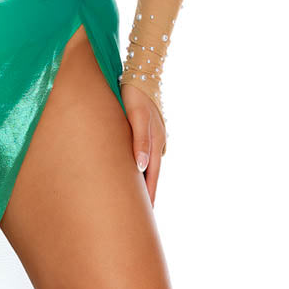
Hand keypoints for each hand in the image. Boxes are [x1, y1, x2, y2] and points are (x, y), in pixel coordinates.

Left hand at [120, 83, 166, 204]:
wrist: (140, 72)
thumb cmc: (135, 95)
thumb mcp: (137, 116)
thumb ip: (140, 142)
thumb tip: (141, 168)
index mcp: (155, 144)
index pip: (152, 178)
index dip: (148, 197)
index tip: (143, 216)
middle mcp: (157, 143)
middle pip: (151, 175)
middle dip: (145, 194)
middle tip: (137, 215)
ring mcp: (154, 137)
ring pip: (147, 166)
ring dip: (141, 181)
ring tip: (132, 199)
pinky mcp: (148, 131)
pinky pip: (143, 155)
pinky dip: (138, 167)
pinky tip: (131, 172)